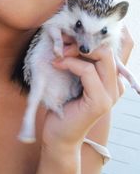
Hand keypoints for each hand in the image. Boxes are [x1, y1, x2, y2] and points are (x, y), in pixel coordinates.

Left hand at [42, 27, 133, 154]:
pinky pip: (88, 71)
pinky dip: (71, 64)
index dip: (90, 40)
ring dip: (75, 52)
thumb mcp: (74, 81)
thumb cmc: (64, 107)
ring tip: (58, 56)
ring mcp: (111, 95)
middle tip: (63, 46)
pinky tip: (58, 65)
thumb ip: (81, 64)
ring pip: (102, 57)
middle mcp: (116, 87)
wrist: (59, 135)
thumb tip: (75, 39)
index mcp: (111, 81)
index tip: (69, 38)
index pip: (109, 50)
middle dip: (83, 43)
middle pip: (108, 50)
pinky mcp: (100, 102)